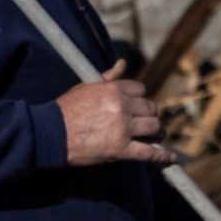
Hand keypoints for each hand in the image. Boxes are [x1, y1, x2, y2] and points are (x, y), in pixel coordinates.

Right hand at [57, 60, 175, 165]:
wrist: (50, 133)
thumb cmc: (66, 110)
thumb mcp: (86, 87)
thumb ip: (108, 77)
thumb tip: (122, 63)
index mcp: (114, 89)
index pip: (140, 90)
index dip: (141, 99)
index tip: (140, 106)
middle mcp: (122, 107)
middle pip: (150, 108)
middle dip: (151, 114)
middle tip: (150, 121)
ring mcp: (123, 128)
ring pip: (153, 127)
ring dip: (158, 132)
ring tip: (158, 136)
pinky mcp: (121, 149)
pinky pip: (149, 153)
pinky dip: (162, 156)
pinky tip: (170, 157)